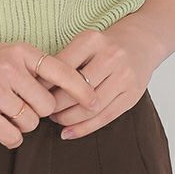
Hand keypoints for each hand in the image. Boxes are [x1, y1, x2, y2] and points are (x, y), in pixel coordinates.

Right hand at [0, 40, 99, 149]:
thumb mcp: (7, 53)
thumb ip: (34, 68)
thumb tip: (66, 92)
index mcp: (20, 52)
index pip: (61, 71)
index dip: (81, 89)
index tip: (95, 102)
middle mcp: (9, 69)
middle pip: (47, 105)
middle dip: (38, 112)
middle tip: (20, 105)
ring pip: (30, 123)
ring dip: (22, 124)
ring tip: (3, 111)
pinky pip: (12, 137)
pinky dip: (9, 137)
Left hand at [43, 18, 163, 138]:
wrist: (141, 42)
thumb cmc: (104, 45)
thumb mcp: (84, 42)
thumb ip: (64, 60)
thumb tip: (36, 85)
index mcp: (93, 40)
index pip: (62, 67)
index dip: (44, 84)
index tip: (33, 93)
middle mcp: (111, 57)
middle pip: (76, 89)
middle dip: (55, 104)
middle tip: (42, 110)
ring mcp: (125, 77)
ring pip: (90, 107)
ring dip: (68, 119)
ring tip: (55, 120)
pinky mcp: (133, 95)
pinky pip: (105, 117)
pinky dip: (84, 128)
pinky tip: (69, 133)